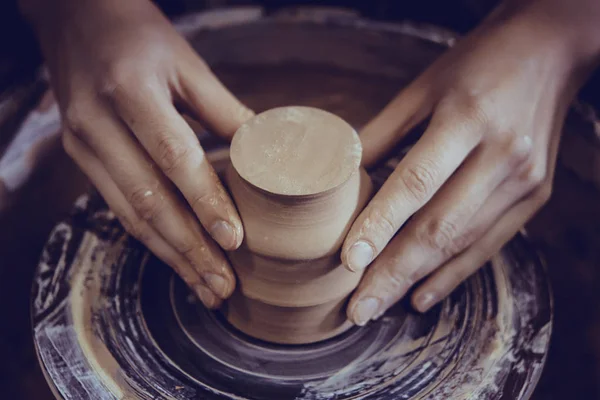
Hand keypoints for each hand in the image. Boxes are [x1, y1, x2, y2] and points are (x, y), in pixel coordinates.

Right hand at [22, 0, 253, 307]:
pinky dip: (150, 238)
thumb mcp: (187, 63)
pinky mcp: (79, 157)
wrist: (74, 19)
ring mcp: (81, 145)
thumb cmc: (139, 35)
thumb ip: (225, 110)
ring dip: (170, 256)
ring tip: (205, 288)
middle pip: (148, 200)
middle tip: (223, 286)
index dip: (205, 201)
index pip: (173, 156)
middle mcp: (97, 124)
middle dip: (189, 249)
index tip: (234, 240)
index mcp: (129, 91)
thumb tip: (269, 153)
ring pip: (129, 214)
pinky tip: (177, 259)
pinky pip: (117, 207)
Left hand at [342, 0, 599, 323]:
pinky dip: (454, 274)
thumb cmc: (476, 64)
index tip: (349, 263)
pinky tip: (422, 295)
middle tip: (357, 309)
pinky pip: (489, 245)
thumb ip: (381, 133)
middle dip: (393, 274)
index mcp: (467, 119)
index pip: (415, 183)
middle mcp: (501, 155)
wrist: (549, 51)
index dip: (380, 226)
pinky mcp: (535, 196)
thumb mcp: (423, 86)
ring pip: (461, 244)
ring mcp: (524, 180)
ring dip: (416, 280)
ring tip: (379, 306)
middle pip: (438, 227)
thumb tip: (339, 174)